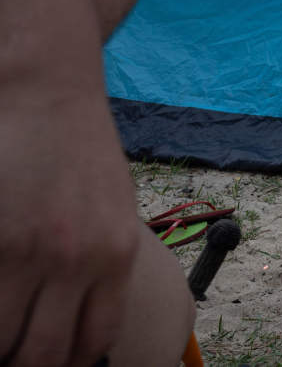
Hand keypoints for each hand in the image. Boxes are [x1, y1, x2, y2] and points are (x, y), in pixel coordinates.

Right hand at [0, 90, 139, 366]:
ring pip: (1, 338)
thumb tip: (80, 328)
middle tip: (13, 352)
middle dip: (22, 364)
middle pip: (41, 354)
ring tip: (2, 323)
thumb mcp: (116, 210)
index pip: (92, 342)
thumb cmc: (81, 154)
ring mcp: (27, 250)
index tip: (47, 362)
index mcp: (118, 255)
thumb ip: (103, 267)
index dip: (66, 364)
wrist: (48, 94)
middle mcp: (76, 259)